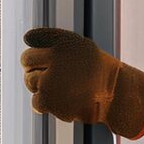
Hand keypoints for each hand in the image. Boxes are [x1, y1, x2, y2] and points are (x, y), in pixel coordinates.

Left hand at [21, 27, 143, 138]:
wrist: (116, 95)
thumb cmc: (98, 71)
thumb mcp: (82, 47)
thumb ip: (56, 44)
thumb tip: (28, 38)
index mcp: (63, 40)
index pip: (32, 39)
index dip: (39, 52)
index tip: (46, 60)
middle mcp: (55, 56)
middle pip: (26, 60)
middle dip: (34, 68)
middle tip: (49, 76)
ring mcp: (50, 79)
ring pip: (29, 81)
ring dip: (40, 87)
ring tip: (60, 89)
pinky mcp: (49, 100)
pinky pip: (35, 102)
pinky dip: (46, 105)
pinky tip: (61, 102)